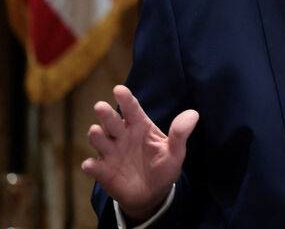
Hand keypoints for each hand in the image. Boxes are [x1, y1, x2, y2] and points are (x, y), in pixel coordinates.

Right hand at [81, 85, 198, 220]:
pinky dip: (91, 166)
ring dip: (96, 136)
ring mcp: (111, 152)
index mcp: (139, 126)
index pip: (132, 109)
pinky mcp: (103, 171)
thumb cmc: (163, 167)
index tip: (119, 90)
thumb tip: (194, 114)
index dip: (126, 99)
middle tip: (101, 106)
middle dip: (106, 114)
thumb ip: (180, 134)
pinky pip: (95, 167)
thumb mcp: (175, 152)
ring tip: (97, 132)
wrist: (153, 194)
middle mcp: (122, 135)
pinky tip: (90, 165)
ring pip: (100, 140)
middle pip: (111, 121)